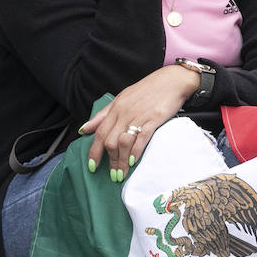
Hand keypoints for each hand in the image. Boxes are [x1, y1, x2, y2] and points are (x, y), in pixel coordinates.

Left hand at [80, 65, 201, 180]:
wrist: (172, 81)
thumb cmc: (148, 90)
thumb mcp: (121, 98)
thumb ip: (103, 115)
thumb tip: (84, 128)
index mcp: (115, 108)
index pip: (99, 132)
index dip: (94, 151)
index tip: (92, 166)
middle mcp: (124, 113)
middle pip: (110, 141)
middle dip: (109, 162)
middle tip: (112, 176)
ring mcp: (138, 116)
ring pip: (123, 143)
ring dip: (121, 161)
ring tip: (122, 174)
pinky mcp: (154, 119)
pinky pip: (141, 138)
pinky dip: (135, 152)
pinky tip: (133, 162)